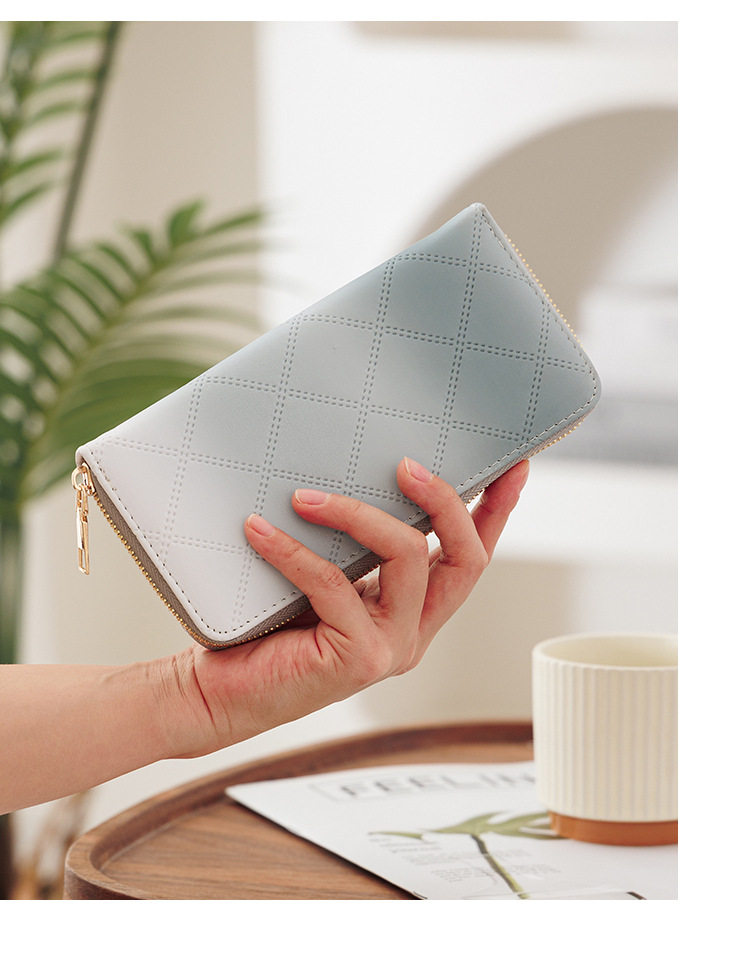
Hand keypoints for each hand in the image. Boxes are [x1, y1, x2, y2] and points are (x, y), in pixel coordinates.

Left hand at [164, 457, 528, 757]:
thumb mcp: (323, 577)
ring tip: (304, 496)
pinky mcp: (358, 659)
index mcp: (414, 612)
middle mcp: (414, 632)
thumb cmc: (263, 630)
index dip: (498, 512)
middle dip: (445, 500)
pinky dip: (294, 550)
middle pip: (467, 558)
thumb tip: (347, 471)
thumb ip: (350, 546)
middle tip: (405, 464)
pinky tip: (258, 530)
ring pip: (410, 557)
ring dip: (356, 513)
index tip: (514, 465)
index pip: (471, 558)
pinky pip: (334, 583)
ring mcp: (392, 648)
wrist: (218, 692)